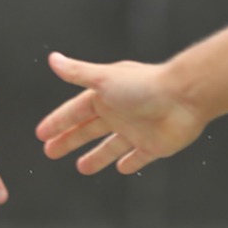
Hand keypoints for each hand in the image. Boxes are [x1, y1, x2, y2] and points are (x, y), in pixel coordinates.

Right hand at [34, 52, 206, 174]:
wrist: (185, 97)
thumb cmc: (144, 85)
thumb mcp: (104, 79)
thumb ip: (78, 72)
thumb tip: (52, 59)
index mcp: (106, 96)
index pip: (75, 111)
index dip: (58, 122)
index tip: (41, 134)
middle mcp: (120, 112)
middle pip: (88, 129)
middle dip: (69, 140)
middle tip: (49, 152)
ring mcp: (137, 130)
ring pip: (110, 146)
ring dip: (96, 156)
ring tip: (81, 168)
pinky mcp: (154, 146)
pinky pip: (138, 157)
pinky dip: (129, 163)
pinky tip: (121, 169)